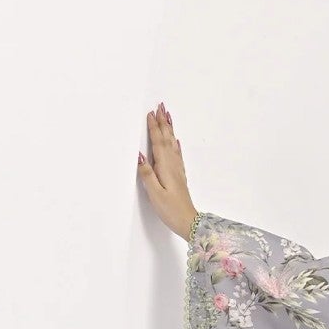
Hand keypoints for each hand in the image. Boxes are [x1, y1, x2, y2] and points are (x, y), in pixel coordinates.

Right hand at [138, 102, 197, 240]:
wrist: (189, 222)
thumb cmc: (171, 210)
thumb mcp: (155, 193)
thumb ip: (147, 174)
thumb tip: (139, 155)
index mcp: (165, 167)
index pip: (158, 143)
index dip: (154, 128)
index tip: (150, 113)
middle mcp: (173, 165)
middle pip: (167, 139)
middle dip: (163, 122)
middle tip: (161, 106)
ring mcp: (178, 170)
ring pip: (173, 144)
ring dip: (170, 129)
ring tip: (168, 117)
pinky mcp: (180, 176)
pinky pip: (177, 154)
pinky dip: (175, 145)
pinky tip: (176, 141)